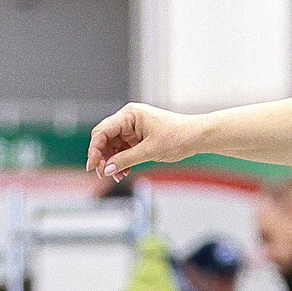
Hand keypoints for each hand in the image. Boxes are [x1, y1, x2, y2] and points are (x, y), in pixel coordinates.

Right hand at [87, 102, 205, 178]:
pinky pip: (124, 150)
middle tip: (103, 174)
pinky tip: (123, 172)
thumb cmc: (179, 136)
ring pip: (114, 147)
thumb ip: (126, 160)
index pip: (102, 131)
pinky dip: (122, 162)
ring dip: (113, 162)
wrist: (198, 137)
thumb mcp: (150, 151)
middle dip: (103, 157)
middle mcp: (129, 119)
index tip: (93, 165)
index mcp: (130, 114)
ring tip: (116, 176)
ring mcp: (134, 129)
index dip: (95, 149)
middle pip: (105, 139)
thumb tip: (107, 168)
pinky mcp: (139, 138)